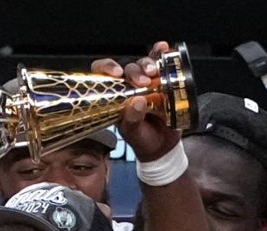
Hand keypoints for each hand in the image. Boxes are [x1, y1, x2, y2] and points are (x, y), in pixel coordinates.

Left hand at [90, 43, 180, 161]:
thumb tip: (137, 102)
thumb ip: (132, 120)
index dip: (106, 68)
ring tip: (155, 74)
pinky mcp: (161, 80)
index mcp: (114, 97)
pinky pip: (160, 62)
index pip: (102, 74)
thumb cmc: (143, 140)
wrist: (163, 145)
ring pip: (143, 64)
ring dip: (149, 65)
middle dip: (135, 72)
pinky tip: (164, 48)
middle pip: (127, 68)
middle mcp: (128, 86)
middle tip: (144, 83)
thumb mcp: (133, 134)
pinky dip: (161, 53)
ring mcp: (145, 82)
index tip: (117, 73)